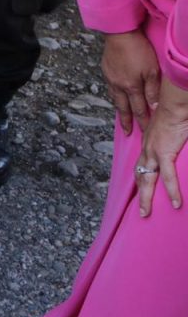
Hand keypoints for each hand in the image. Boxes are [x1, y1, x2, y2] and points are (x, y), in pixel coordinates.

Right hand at [102, 30, 160, 135]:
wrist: (119, 34)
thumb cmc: (138, 49)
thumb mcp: (152, 69)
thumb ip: (152, 89)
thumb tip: (154, 106)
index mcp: (131, 86)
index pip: (139, 108)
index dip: (142, 121)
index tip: (145, 131)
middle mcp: (119, 86)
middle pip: (123, 108)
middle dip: (127, 121)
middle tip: (127, 133)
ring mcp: (111, 78)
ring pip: (115, 99)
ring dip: (119, 110)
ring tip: (121, 118)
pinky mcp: (106, 71)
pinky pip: (110, 89)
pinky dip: (114, 96)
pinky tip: (116, 96)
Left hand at [135, 77, 187, 216]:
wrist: (175, 103)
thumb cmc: (176, 112)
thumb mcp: (170, 128)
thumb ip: (172, 139)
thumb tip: (175, 143)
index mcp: (149, 143)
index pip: (141, 164)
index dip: (141, 177)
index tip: (141, 188)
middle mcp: (147, 149)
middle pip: (140, 176)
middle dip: (140, 194)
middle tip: (142, 211)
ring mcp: (153, 152)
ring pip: (147, 180)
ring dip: (147, 198)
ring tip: (147, 213)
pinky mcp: (163, 153)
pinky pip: (167, 177)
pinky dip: (172, 191)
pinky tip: (177, 203)